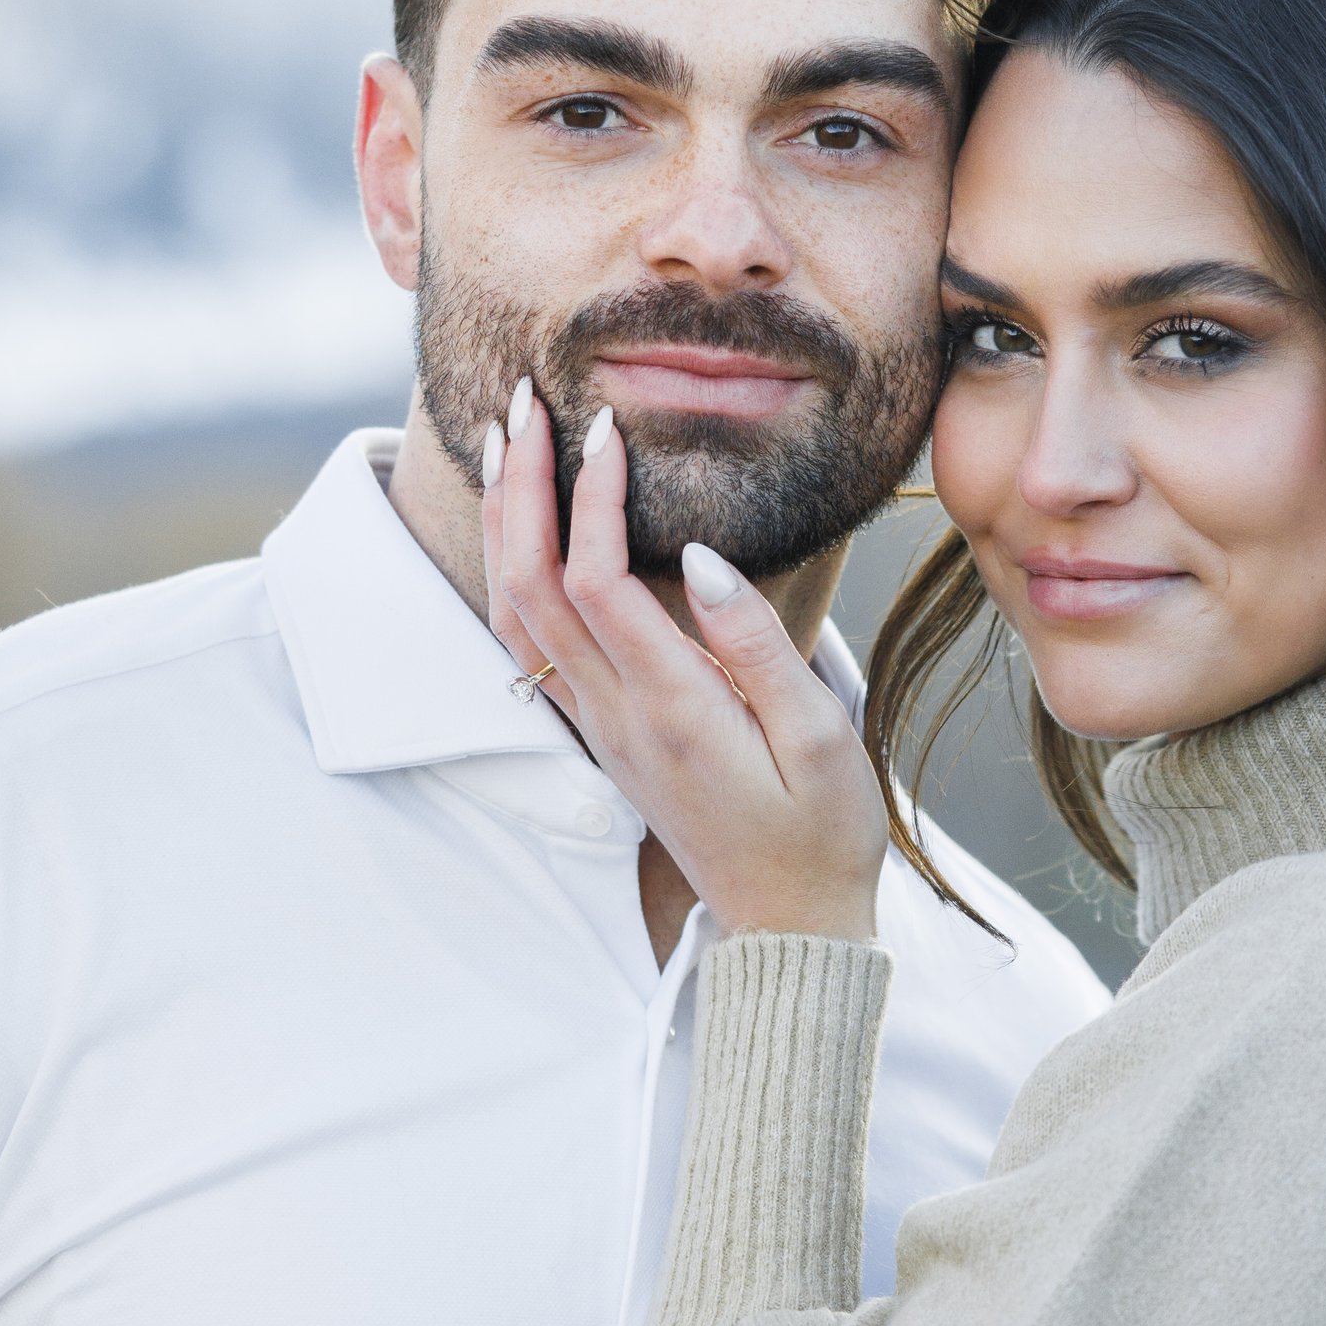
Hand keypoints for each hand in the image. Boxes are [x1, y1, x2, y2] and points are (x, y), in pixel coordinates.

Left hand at [483, 381, 887, 942]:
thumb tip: (697, 554)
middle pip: (529, 586)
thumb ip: (755, 643)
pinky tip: (523, 529)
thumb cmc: (822, 830)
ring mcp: (599, 729)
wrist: (787, 923)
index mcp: (672, 706)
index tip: (607, 426)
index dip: (587, 495)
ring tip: (505, 446)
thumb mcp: (820, 737)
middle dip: (521, 487)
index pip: (596, 580)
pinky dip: (513, 572)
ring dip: (503, 526)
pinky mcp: (602, 735)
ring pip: (514, 616)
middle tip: (522, 402)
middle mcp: (616, 716)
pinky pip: (529, 644)